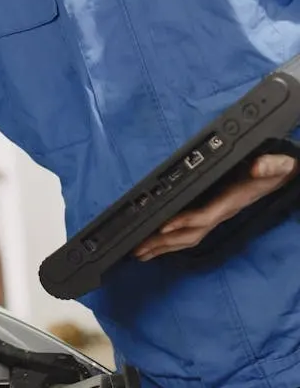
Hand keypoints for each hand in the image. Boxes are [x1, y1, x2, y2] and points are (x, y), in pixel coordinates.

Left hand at [134, 154, 297, 261]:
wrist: (280, 178)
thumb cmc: (274, 170)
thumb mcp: (276, 164)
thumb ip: (269, 165)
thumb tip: (258, 167)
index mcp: (230, 202)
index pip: (204, 216)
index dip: (184, 222)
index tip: (162, 226)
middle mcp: (221, 214)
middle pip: (190, 234)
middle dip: (164, 243)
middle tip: (138, 249)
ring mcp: (217, 216)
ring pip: (189, 238)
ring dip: (164, 246)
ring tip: (141, 253)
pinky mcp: (213, 214)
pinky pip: (191, 232)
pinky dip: (173, 240)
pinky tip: (158, 243)